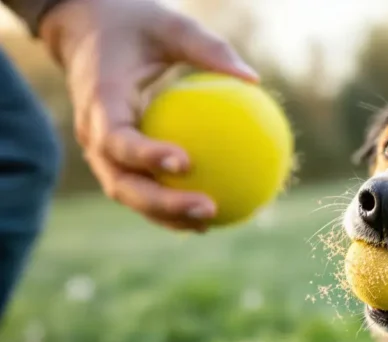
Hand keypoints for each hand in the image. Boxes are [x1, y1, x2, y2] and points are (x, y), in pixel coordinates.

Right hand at [39, 0, 258, 231]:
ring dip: (166, 215)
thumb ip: (208, 49)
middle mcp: (93, 133)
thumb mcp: (170, 25)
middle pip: (121, 183)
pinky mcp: (114, 159)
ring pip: (129, 194)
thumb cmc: (134, 26)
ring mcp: (100, 152)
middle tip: (208, 209)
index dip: (146, 155)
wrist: (87, 31)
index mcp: (99, 100)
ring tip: (211, 223)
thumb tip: (254, 79)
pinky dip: (167, 205)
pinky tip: (207, 214)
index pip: (117, 138)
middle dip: (162, 204)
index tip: (186, 163)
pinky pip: (141, 187)